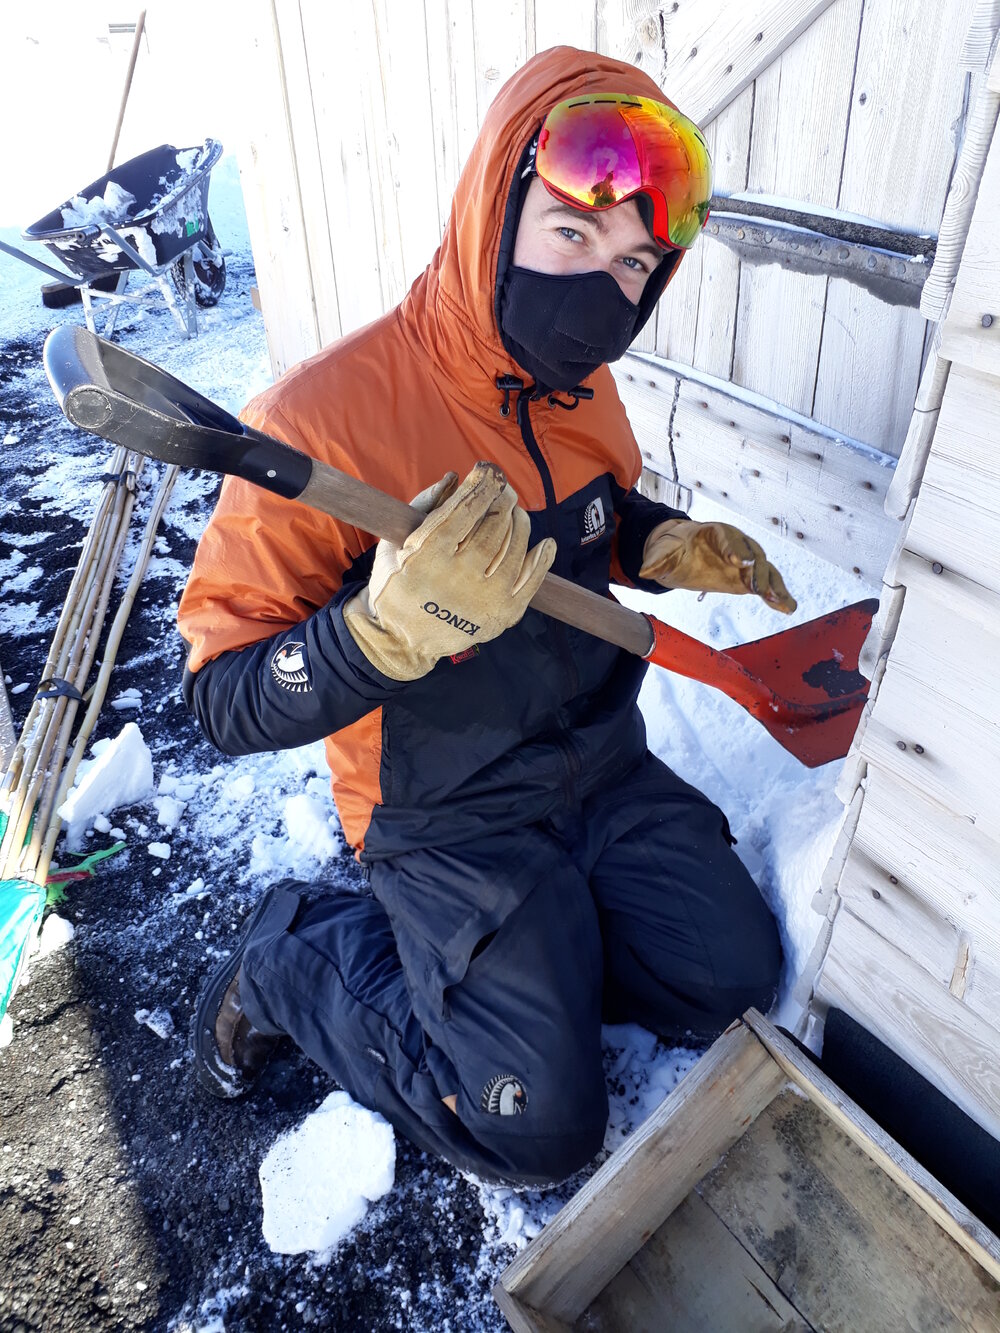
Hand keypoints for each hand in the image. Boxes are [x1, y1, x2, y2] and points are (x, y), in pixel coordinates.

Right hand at [344, 461, 555, 679]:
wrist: (402, 640)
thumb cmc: (396, 584)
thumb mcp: (393, 543)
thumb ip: (422, 506)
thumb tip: (454, 478)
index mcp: (425, 558)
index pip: (463, 511)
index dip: (480, 486)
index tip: (487, 471)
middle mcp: (457, 579)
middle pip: (493, 527)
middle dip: (501, 500)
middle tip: (503, 489)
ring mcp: (483, 599)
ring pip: (513, 548)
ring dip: (520, 522)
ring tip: (515, 511)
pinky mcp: (501, 615)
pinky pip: (531, 582)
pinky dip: (541, 559)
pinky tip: (545, 542)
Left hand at [639, 518, 795, 613]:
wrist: (682, 553)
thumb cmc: (674, 548)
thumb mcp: (663, 553)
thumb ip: (657, 561)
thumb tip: (644, 572)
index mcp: (717, 533)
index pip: (729, 538)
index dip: (735, 548)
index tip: (739, 562)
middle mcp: (737, 545)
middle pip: (753, 555)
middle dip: (758, 571)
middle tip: (759, 588)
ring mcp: (746, 562)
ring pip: (765, 571)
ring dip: (774, 585)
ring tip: (781, 601)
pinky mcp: (748, 579)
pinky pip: (766, 586)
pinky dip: (777, 596)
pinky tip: (788, 608)